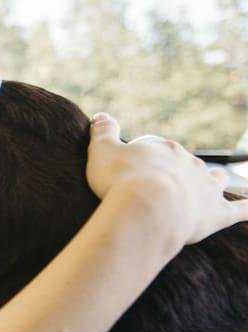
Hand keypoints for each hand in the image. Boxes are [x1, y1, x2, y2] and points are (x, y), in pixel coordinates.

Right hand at [87, 113, 247, 245]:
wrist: (146, 210)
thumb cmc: (120, 180)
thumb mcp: (101, 151)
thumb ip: (103, 132)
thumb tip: (101, 115)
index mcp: (164, 149)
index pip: (155, 149)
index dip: (140, 162)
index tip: (126, 175)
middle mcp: (190, 164)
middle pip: (185, 164)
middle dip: (175, 172)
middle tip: (155, 188)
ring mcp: (206, 188)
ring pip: (216, 179)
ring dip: (214, 181)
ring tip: (209, 187)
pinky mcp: (217, 213)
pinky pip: (239, 210)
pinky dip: (246, 208)